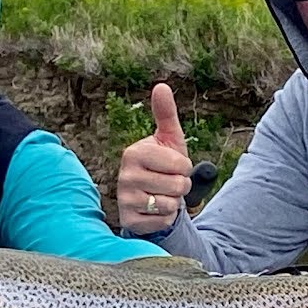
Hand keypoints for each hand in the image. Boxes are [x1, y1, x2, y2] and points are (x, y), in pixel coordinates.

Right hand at [116, 83, 192, 233]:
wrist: (151, 196)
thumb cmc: (164, 165)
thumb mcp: (169, 139)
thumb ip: (166, 114)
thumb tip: (161, 86)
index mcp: (133, 153)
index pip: (179, 163)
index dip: (184, 167)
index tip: (173, 166)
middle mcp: (124, 176)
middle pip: (177, 185)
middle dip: (180, 186)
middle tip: (168, 183)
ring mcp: (124, 199)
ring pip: (170, 204)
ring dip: (173, 203)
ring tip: (162, 195)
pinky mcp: (129, 220)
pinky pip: (163, 221)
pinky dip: (166, 218)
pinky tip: (155, 211)